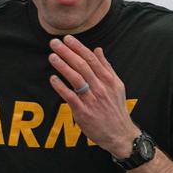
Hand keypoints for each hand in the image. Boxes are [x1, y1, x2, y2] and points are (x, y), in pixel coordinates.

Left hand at [48, 35, 139, 158]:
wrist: (120, 134)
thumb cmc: (116, 109)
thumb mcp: (117, 86)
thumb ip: (107, 67)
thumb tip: (98, 50)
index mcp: (108, 79)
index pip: (91, 59)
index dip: (78, 47)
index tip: (67, 39)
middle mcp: (100, 87)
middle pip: (82, 65)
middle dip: (67, 52)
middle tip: (54, 43)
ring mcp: (92, 100)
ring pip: (76, 78)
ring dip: (62, 66)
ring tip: (52, 56)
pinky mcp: (83, 112)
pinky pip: (70, 97)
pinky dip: (61, 87)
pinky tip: (52, 79)